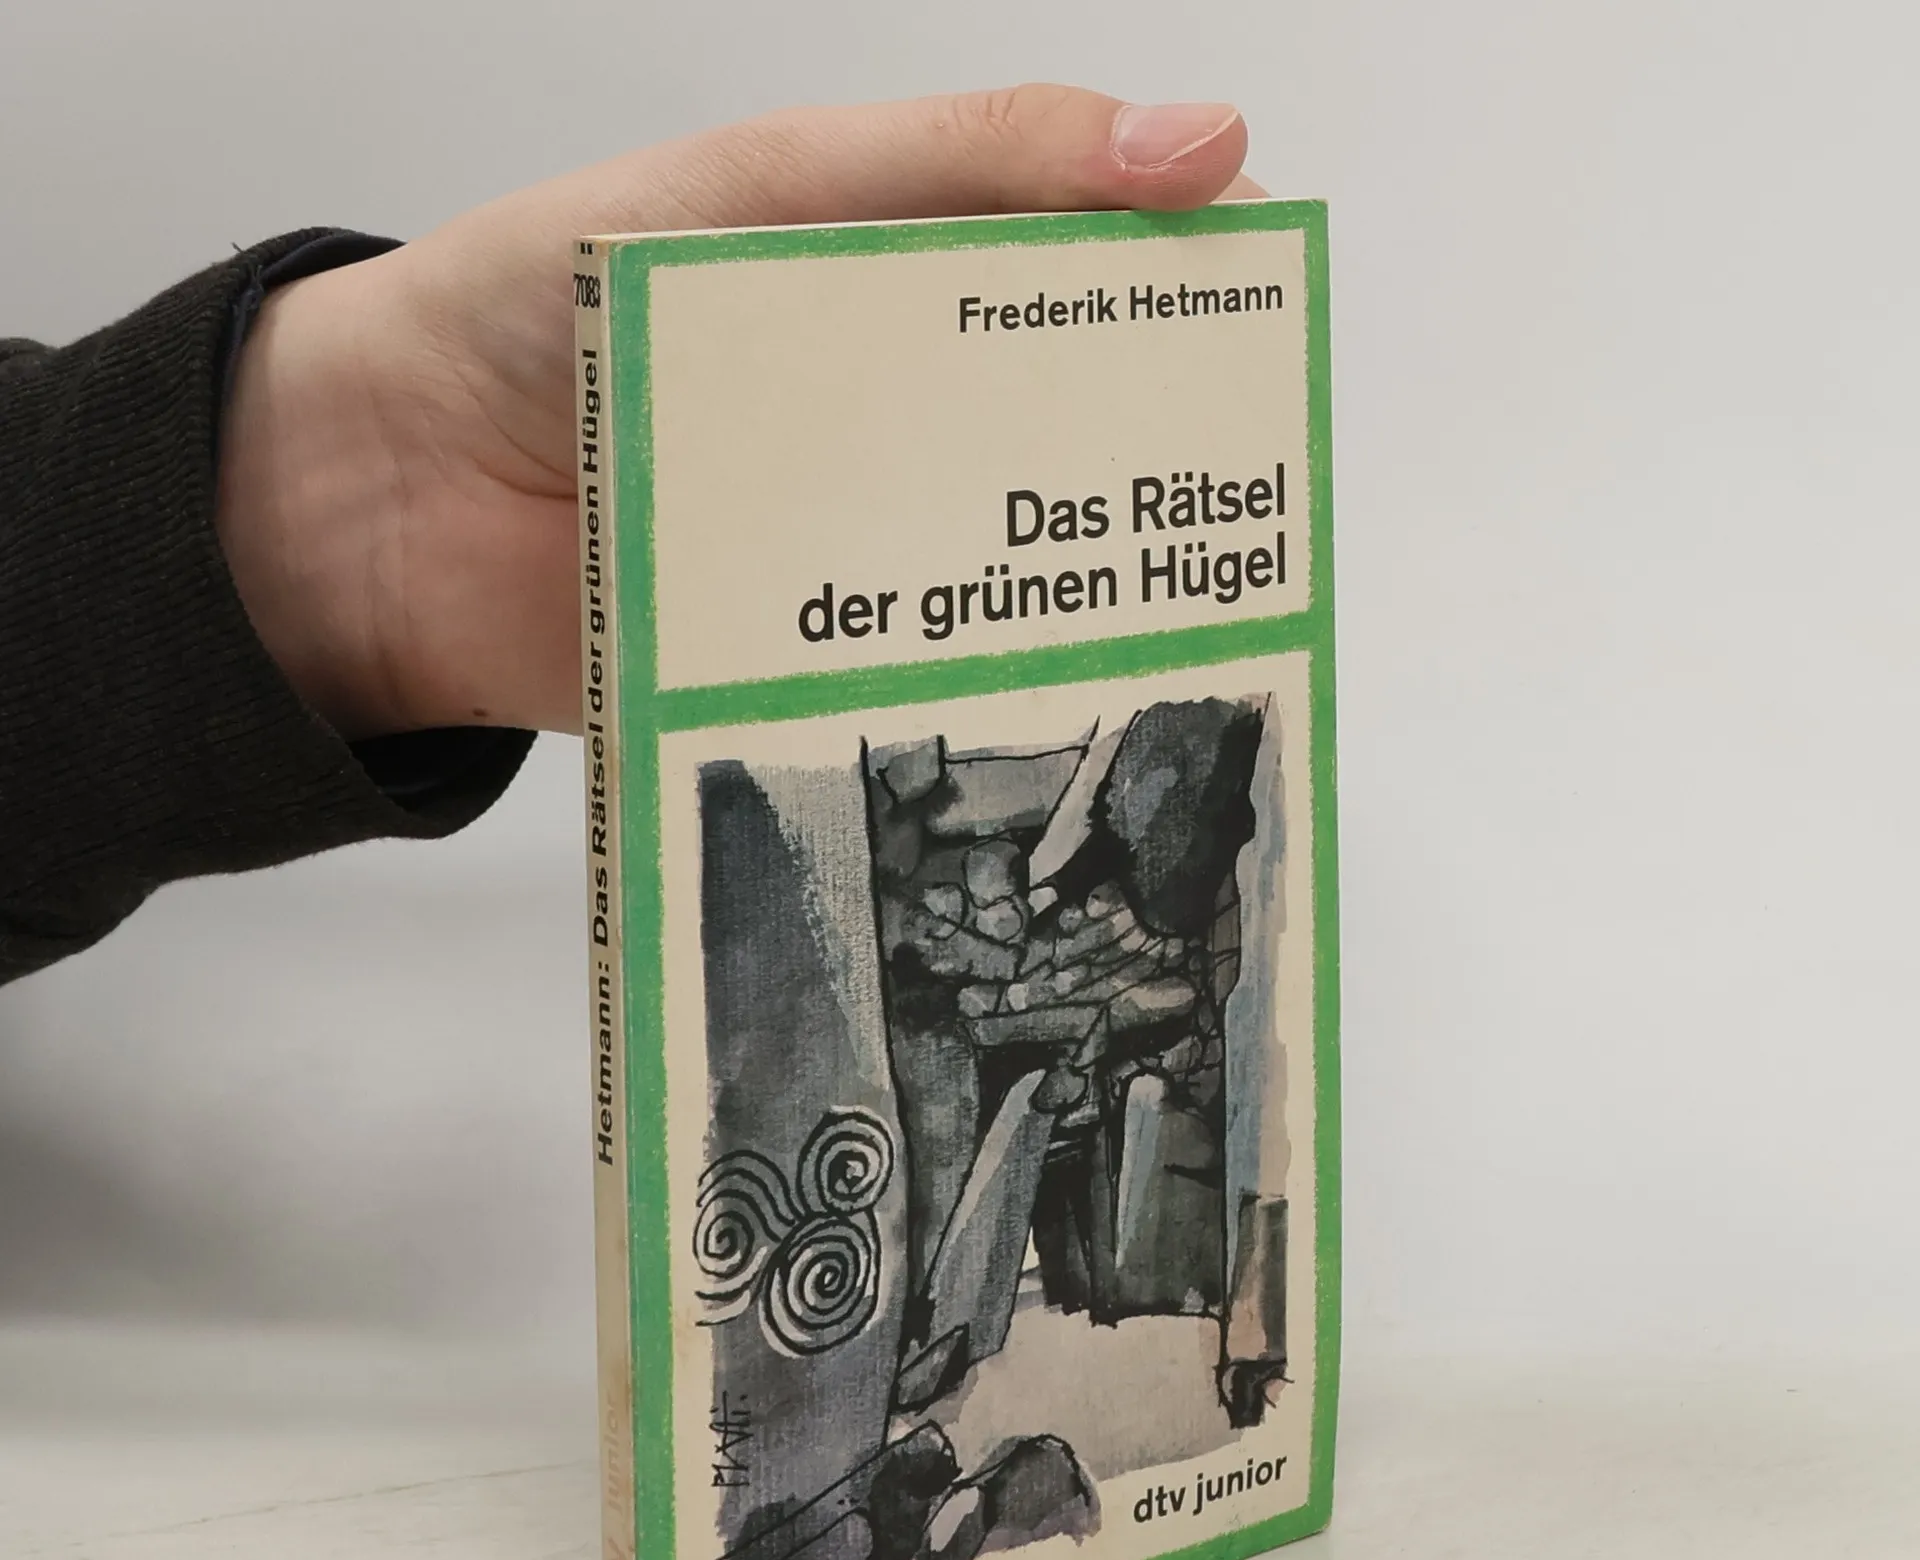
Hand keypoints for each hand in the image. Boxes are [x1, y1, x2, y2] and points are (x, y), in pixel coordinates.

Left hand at [217, 86, 1254, 739]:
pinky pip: (904, 674)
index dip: (1178, 298)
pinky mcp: (802, 662)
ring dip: (1072, 590)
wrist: (380, 494)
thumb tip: (1200, 139)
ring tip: (1179, 612)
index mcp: (887, 284)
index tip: (1269, 332)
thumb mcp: (761, 187)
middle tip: (1241, 499)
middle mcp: (882, 421)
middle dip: (1142, 469)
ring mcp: (844, 548)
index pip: (1072, 282)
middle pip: (1048, 444)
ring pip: (995, 571)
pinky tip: (1044, 692)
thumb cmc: (542, 301)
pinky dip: (964, 683)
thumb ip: (962, 163)